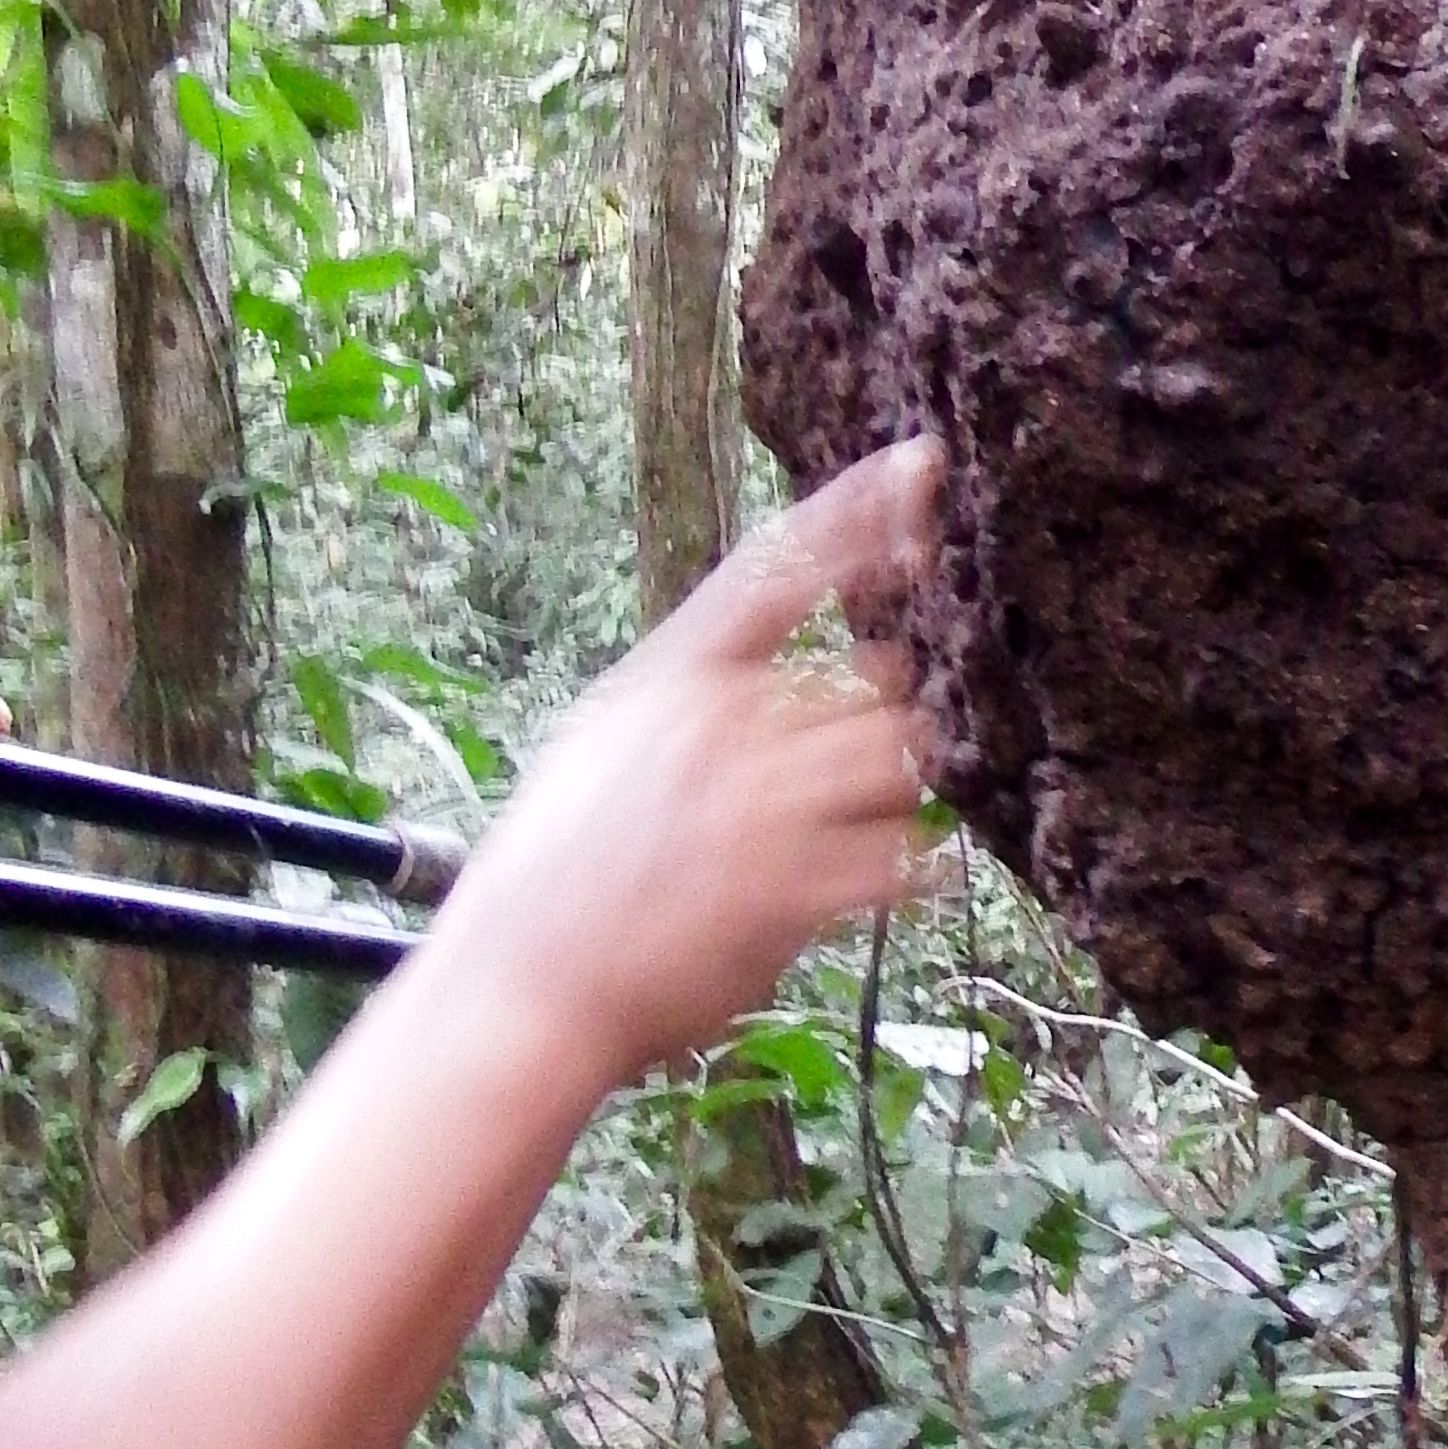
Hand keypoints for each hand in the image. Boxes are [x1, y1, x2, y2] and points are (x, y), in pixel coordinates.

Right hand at [431, 445, 944, 1097]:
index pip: (776, 565)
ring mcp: (761, 807)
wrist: (525, 984)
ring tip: (840, 844)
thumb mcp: (604, 744)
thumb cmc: (558, 870)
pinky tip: (905, 884)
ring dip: (896, 800)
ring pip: (899, 763)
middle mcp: (720, 726)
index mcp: (670, 677)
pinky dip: (918, 871)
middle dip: (877, 731)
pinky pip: (905, 859)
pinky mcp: (792, 891)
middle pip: (874, 684)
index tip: (922, 464)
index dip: (857, 509)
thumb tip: (773, 674)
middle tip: (837, 788)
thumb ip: (693, 699)